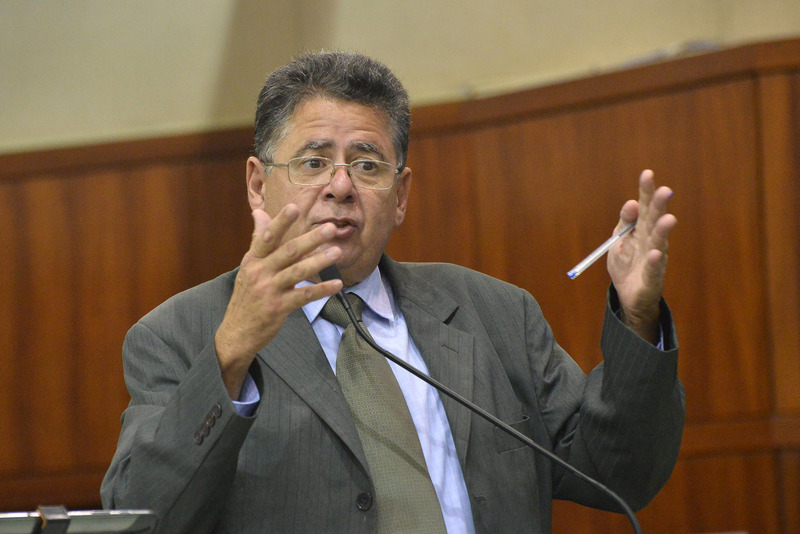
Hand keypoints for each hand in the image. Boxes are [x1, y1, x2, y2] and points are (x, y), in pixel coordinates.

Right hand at [215, 204, 343, 398]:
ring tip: (337, 252)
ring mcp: (269, 290)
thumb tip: (259, 212)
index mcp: (253, 260)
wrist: (236, 332)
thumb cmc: (247, 296)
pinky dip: (321, 289)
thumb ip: (259, 240)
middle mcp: (260, 272)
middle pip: (288, 251)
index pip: (267, 237)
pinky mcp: (278, 308)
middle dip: (310, 239)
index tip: (294, 207)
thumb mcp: (249, 266)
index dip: (280, 222)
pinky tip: (337, 284)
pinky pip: (304, 296)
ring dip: (319, 261)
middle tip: (330, 228)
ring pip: (298, 272)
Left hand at [607, 170, 676, 343]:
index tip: (647, 173)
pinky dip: (654, 261)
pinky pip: (653, 268)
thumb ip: (624, 222)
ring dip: (663, 231)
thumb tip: (631, 202)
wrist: (628, 296)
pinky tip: (655, 253)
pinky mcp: (652, 277)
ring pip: (659, 242)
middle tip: (665, 190)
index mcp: (641, 229)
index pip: (645, 206)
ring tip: (667, 219)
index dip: (646, 191)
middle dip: (660, 206)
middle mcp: (651, 240)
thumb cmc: (626, 264)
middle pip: (655, 220)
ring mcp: (654, 258)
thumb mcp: (619, 240)